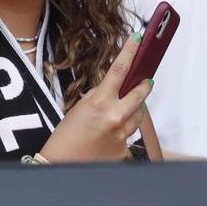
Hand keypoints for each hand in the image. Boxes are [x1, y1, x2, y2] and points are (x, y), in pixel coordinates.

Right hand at [41, 38, 151, 162]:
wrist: (60, 165)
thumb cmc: (64, 138)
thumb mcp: (79, 109)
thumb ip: (98, 97)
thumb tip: (111, 90)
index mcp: (100, 102)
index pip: (120, 70)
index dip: (131, 52)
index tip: (138, 40)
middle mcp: (115, 117)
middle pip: (140, 94)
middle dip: (145, 85)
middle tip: (147, 80)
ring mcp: (121, 135)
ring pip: (138, 116)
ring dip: (135, 110)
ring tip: (125, 110)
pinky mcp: (123, 151)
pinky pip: (129, 136)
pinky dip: (123, 132)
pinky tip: (110, 136)